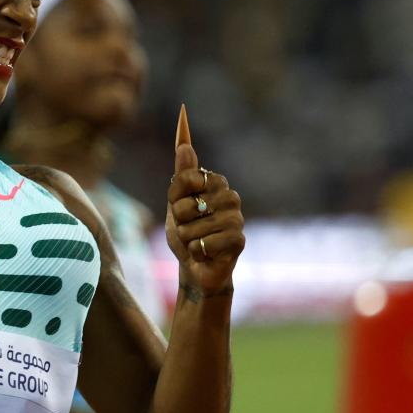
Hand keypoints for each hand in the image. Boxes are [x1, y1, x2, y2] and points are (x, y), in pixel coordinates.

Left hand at [165, 143, 244, 292]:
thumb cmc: (186, 232)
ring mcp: (237, 218)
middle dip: (179, 221)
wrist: (195, 266)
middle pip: (185, 204)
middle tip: (190, 227)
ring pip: (192, 227)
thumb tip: (184, 146)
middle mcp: (230, 197)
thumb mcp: (176, 202)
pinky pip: (203, 244)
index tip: (179, 205)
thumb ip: (182, 175)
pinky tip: (205, 253)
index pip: (185, 178)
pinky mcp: (238, 240)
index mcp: (216, 183)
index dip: (174, 196)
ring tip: (197, 241)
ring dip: (187, 239)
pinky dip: (196, 252)